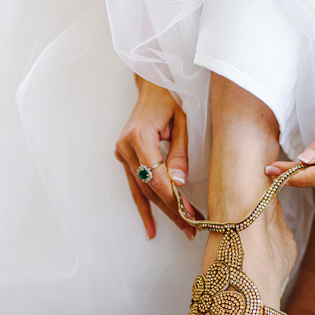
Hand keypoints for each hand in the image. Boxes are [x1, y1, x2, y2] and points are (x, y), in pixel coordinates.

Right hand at [115, 77, 197, 239]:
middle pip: (149, 188)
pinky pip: (135, 186)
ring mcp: (122, 153)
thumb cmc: (172, 97)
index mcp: (139, 136)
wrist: (153, 84)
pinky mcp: (125, 157)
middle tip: (191, 229)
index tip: (191, 214)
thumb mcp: (184, 120)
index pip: (156, 177)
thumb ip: (181, 152)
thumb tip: (179, 183)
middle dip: (172, 210)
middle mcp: (126, 147)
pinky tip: (151, 228)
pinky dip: (144, 207)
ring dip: (162, 212)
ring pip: (142, 190)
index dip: (173, 199)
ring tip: (182, 230)